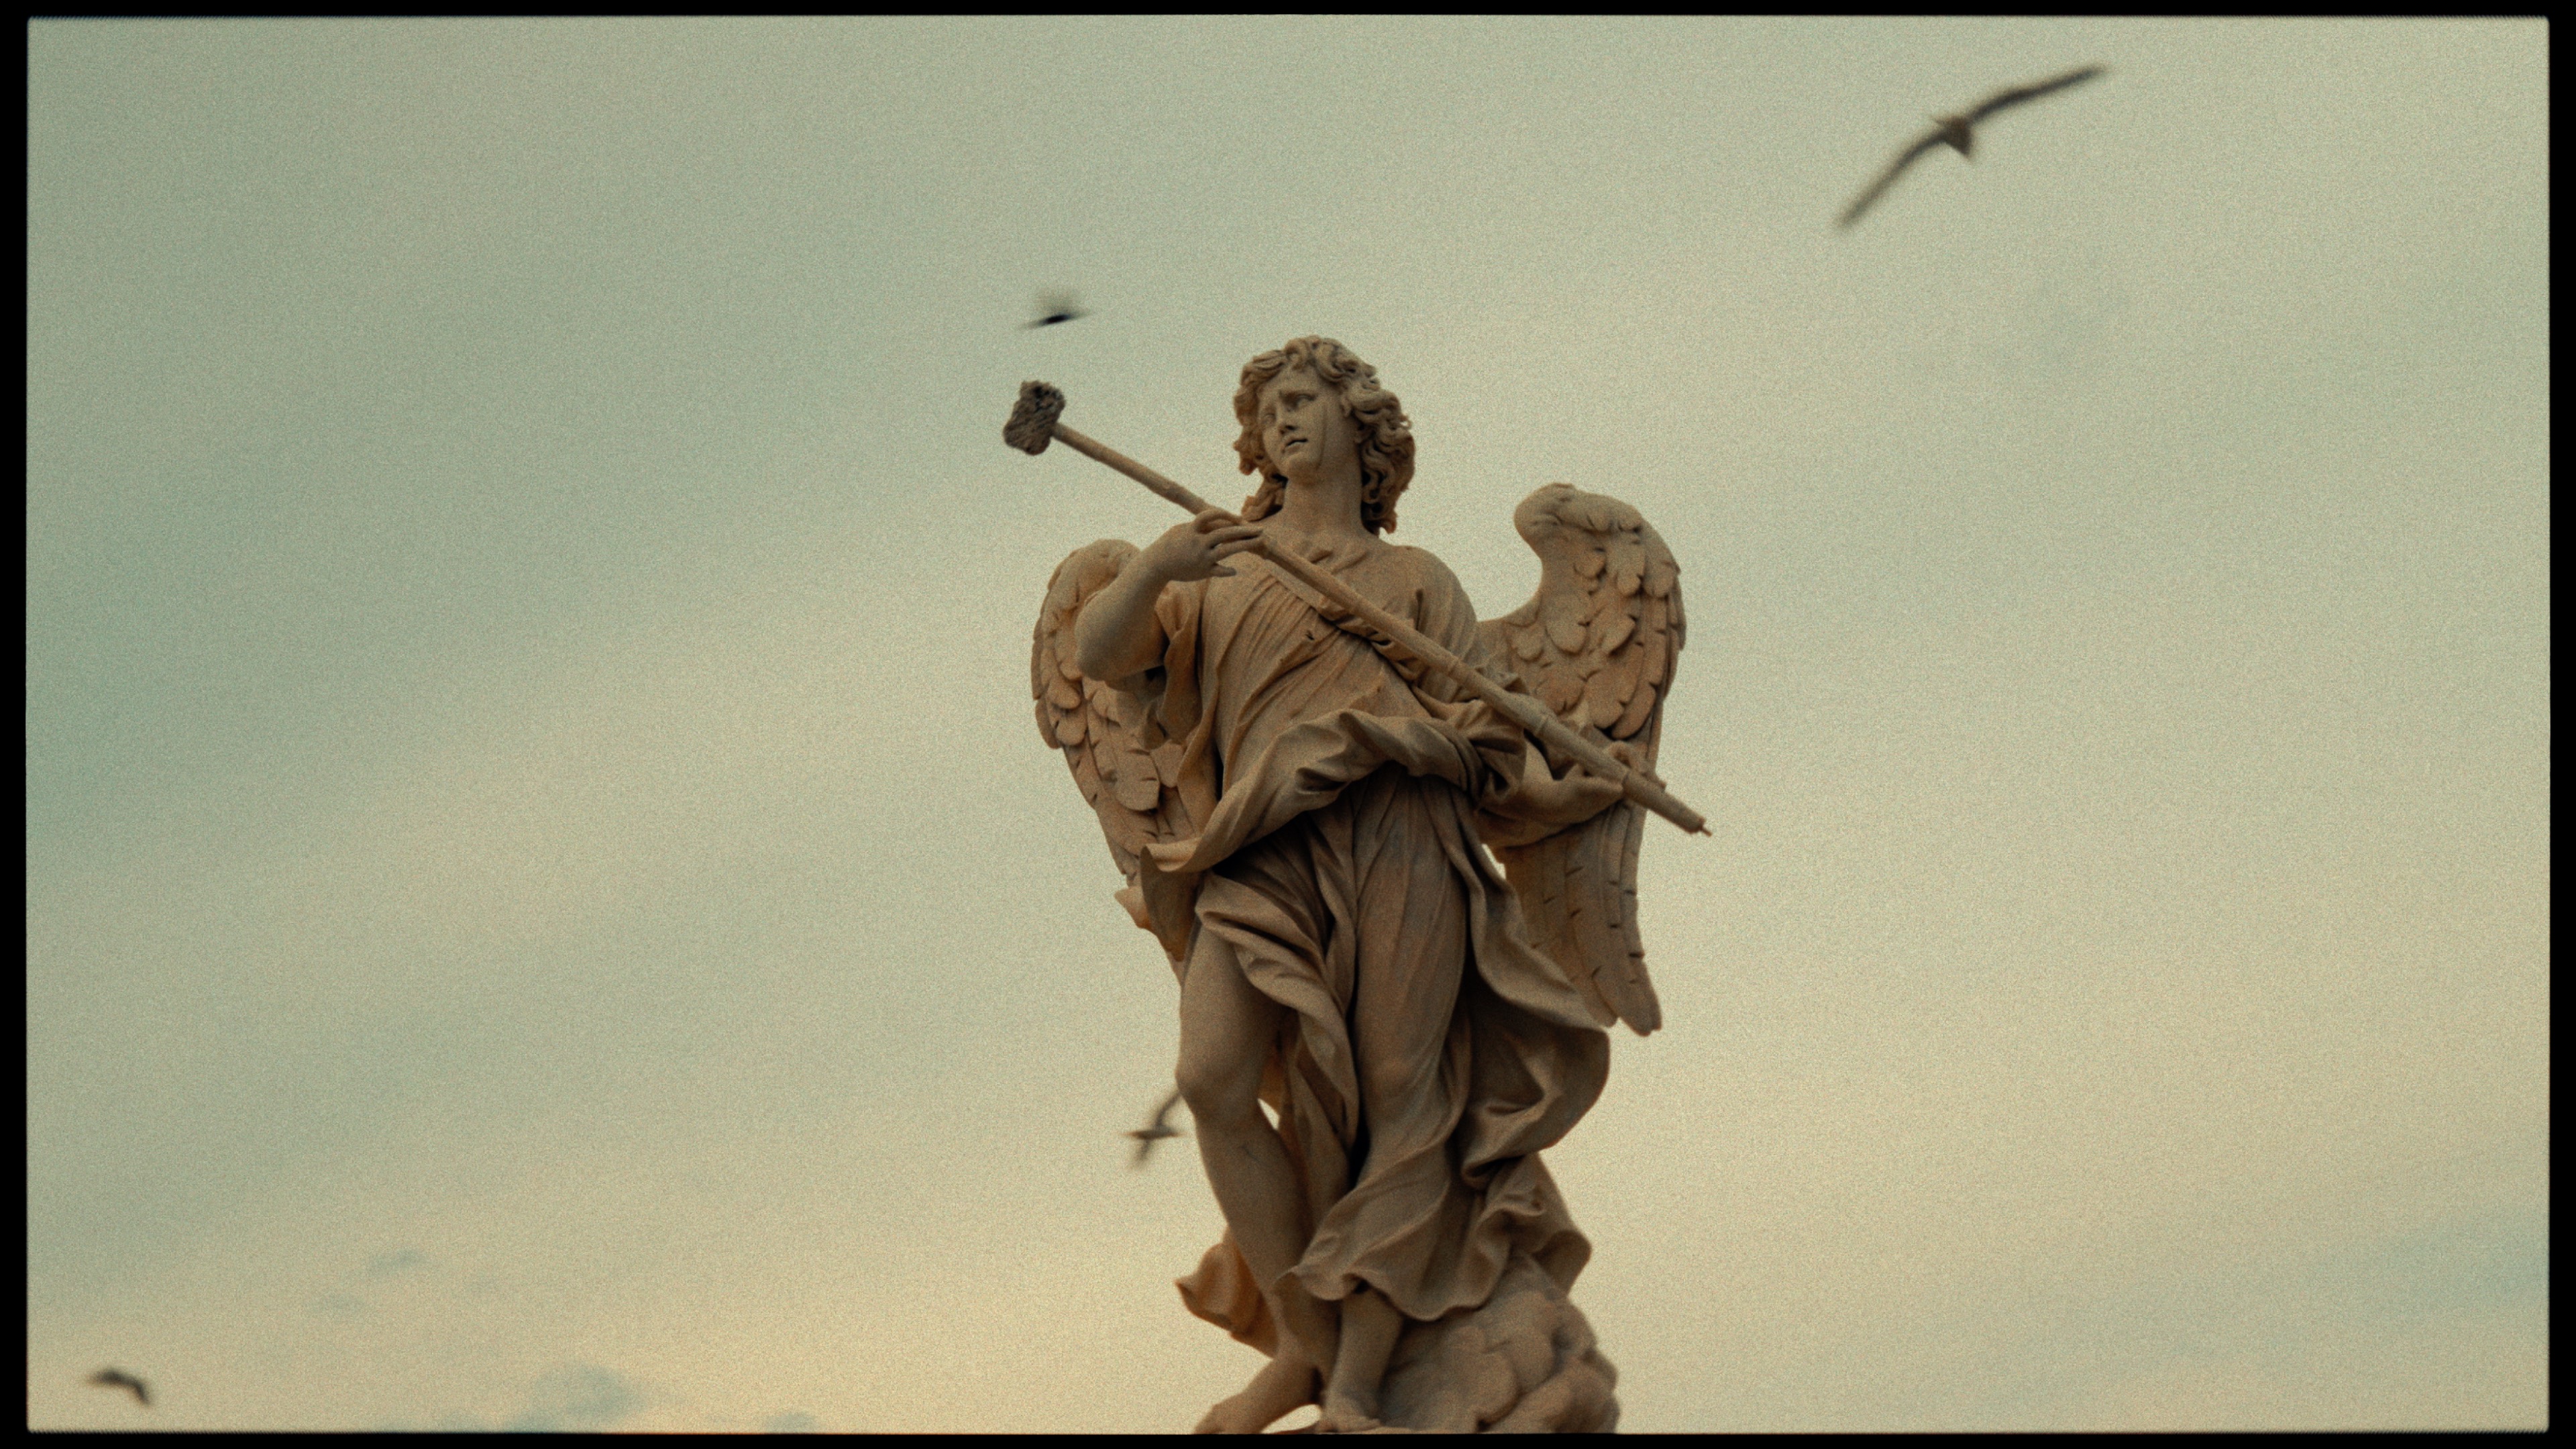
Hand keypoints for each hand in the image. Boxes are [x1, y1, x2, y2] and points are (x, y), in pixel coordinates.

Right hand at [1142, 507, 1264, 583]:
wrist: (1155, 565)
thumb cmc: (1169, 544)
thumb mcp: (1181, 530)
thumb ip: (1200, 526)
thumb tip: (1218, 520)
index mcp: (1192, 530)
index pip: (1212, 515)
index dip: (1226, 514)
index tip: (1239, 517)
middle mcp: (1198, 543)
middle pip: (1225, 533)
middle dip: (1244, 530)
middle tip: (1261, 529)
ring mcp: (1201, 558)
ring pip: (1227, 550)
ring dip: (1245, 545)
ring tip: (1259, 541)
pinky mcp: (1202, 571)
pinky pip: (1219, 571)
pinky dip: (1228, 570)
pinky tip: (1235, 570)